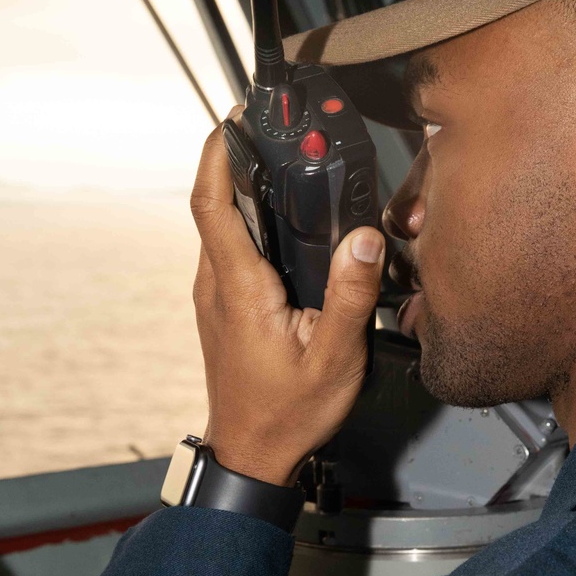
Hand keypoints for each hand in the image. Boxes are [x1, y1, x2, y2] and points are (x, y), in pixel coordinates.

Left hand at [190, 115, 384, 485]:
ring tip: (282, 162)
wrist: (253, 455)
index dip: (216, 154)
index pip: (211, 204)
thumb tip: (365, 236)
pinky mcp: (223, 307)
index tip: (234, 120)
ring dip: (242, 190)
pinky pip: (230, 249)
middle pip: (215, 205)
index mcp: (239, 289)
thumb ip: (351, 294)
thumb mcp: (336, 357)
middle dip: (237, 160)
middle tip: (272, 129)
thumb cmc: (288, 414)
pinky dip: (248, 221)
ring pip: (222, 227)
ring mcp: (215, 296)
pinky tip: (282, 220)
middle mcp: (216, 285)